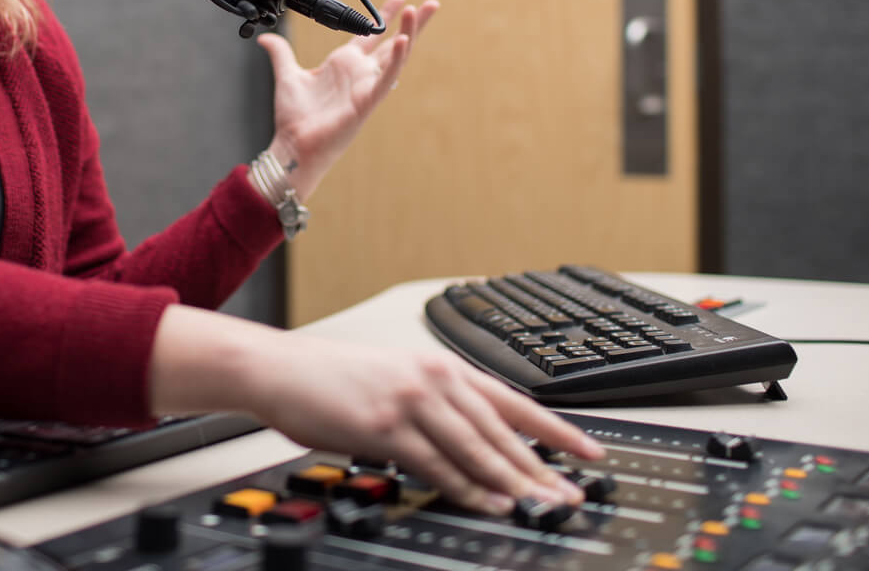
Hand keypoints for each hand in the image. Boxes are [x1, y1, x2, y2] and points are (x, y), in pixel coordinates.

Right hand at [150, 307, 603, 514]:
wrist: (281, 368)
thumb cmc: (330, 377)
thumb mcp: (394, 379)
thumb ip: (435, 405)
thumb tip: (472, 442)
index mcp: (440, 366)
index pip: (512, 400)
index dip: (555, 428)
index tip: (588, 449)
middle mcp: (434, 379)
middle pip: (502, 429)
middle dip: (543, 465)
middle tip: (573, 492)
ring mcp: (412, 401)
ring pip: (478, 447)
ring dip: (515, 480)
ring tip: (544, 503)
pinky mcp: (387, 427)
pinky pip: (438, 464)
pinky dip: (469, 487)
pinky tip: (490, 501)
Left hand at [257, 0, 437, 197]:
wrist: (293, 144)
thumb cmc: (295, 118)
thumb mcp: (287, 75)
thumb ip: (281, 54)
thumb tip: (265, 38)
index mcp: (344, 64)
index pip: (371, 35)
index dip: (386, 15)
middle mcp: (359, 73)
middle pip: (394, 42)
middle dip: (413, 23)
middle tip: (432, 4)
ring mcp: (367, 86)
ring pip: (396, 56)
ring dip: (409, 34)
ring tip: (419, 12)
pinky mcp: (367, 101)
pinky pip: (387, 78)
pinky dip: (396, 59)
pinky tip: (403, 40)